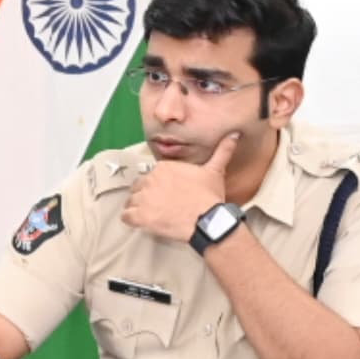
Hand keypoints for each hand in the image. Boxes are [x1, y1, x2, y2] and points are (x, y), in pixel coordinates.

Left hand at [123, 133, 240, 244]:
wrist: (207, 220)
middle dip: (146, 197)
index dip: (157, 187)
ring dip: (138, 209)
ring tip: (153, 215)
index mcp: (163, 167)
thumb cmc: (209, 197)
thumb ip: (222, 151)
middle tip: (160, 207)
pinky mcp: (139, 216)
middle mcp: (150, 179)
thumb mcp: (215, 171)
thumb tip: (234, 135)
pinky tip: (143, 223)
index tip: (167, 195)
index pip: (150, 176)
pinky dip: (131, 220)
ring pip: (131, 202)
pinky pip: (126, 217)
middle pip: (139, 188)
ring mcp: (143, 198)